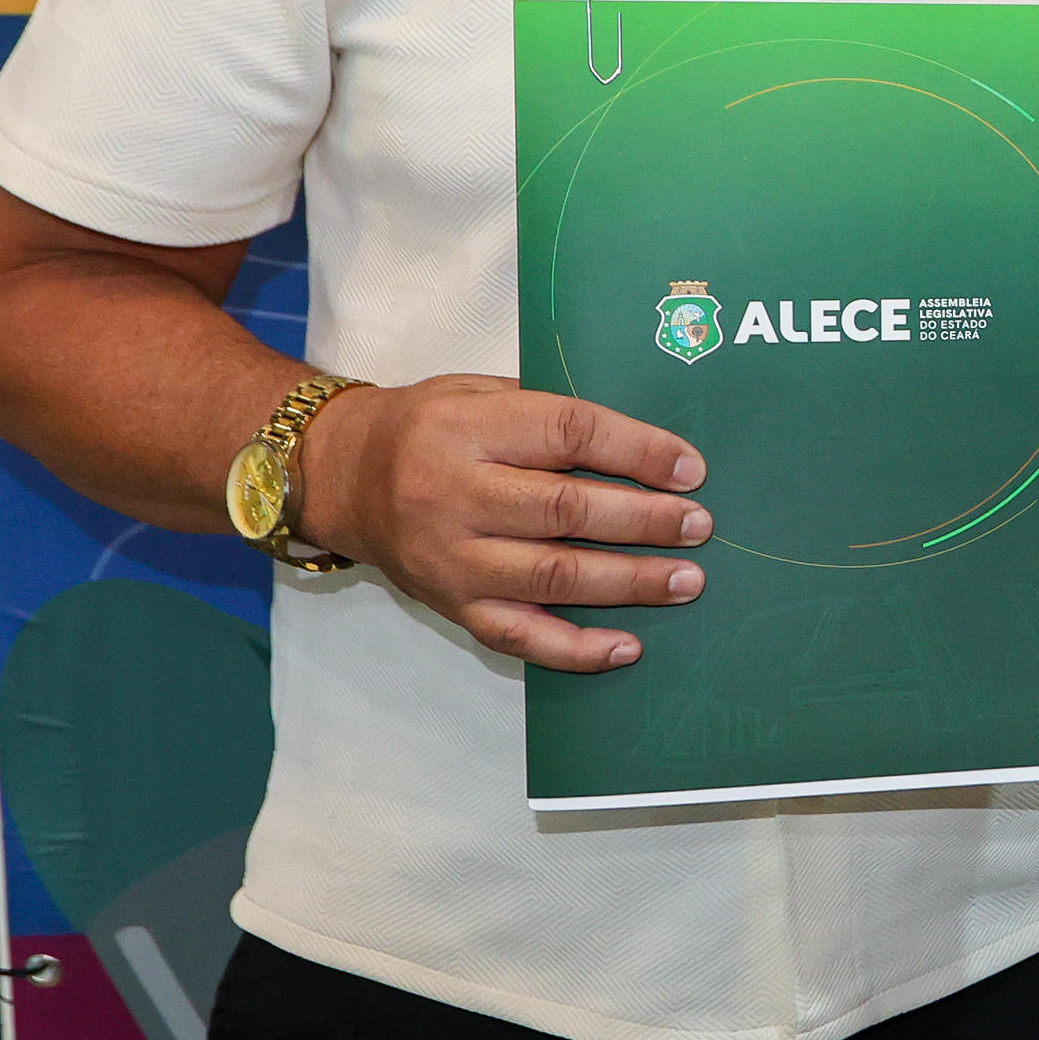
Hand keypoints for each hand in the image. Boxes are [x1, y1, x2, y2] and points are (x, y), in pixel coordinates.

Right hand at [297, 375, 710, 672]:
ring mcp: (449, 558)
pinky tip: (628, 647)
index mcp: (465, 428)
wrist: (340, 477)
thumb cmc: (427, 427)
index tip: (690, 469)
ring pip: (552, 577)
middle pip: (565, 511)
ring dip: (629, 582)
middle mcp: (452, 495)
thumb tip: (648, 447)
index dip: (637, 450)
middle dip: (643, 520)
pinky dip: (577, 648)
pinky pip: (518, 636)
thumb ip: (550, 414)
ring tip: (686, 580)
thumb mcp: (478, 391)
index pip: (567, 433)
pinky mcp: (450, 604)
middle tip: (699, 526)